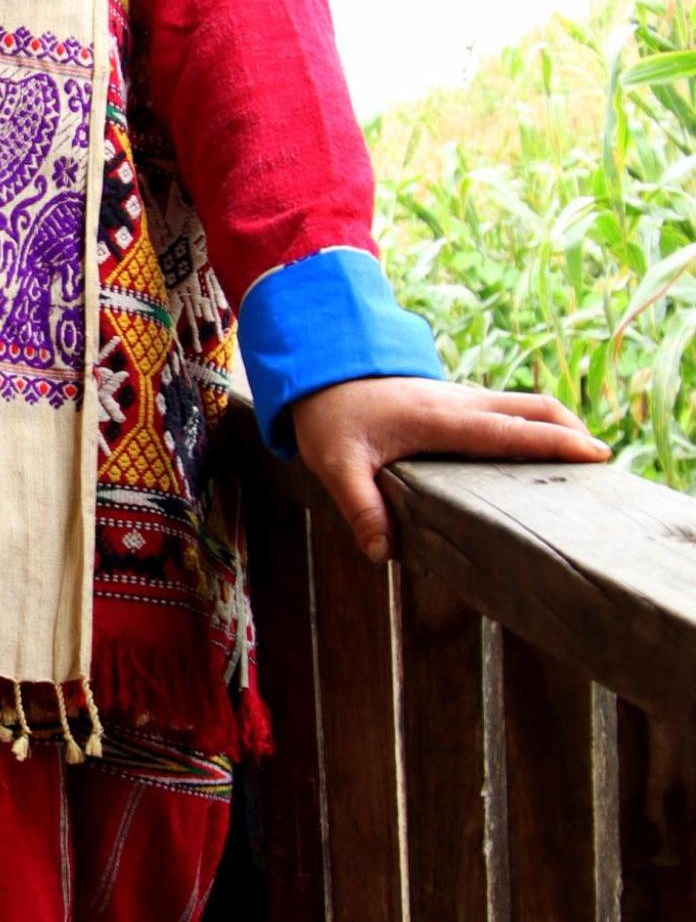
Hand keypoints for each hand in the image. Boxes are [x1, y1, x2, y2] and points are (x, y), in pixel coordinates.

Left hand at [291, 376, 609, 563]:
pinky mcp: (455, 401)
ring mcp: (460, 398)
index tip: (595, 455)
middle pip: (534, 409)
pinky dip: (534, 424)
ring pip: (524, 404)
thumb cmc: (329, 416)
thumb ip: (360, 507)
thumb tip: (381, 553)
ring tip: (582, 459)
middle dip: (572, 432)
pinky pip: (507, 409)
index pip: (510, 432)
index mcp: (441, 420)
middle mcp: (460, 403)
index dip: (554, 444)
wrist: (318, 368)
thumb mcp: (335, 464)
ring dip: (556, 425)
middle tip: (603, 465)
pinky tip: (536, 451)